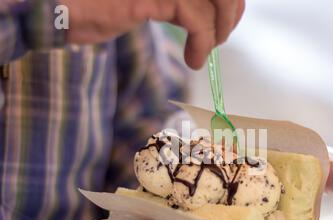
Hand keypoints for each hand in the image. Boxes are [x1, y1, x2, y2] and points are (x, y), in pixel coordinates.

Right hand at [61, 0, 244, 68]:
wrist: (62, 10)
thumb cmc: (100, 6)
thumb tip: (212, 13)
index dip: (229, 0)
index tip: (227, 21)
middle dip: (230, 12)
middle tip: (221, 37)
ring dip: (217, 30)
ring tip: (205, 51)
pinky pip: (195, 18)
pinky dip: (202, 42)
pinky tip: (194, 60)